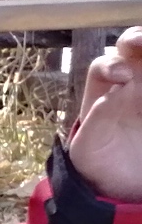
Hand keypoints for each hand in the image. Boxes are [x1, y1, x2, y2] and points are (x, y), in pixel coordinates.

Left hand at [63, 30, 141, 202]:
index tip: (124, 76)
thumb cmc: (97, 163)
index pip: (104, 65)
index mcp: (102, 91)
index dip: (112, 64)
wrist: (121, 185)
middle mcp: (130, 82)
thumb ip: (98, 120)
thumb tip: (118, 92)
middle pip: (134, 48)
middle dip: (140, 38)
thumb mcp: (87, 148)